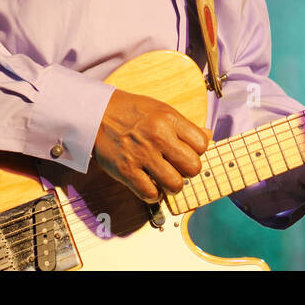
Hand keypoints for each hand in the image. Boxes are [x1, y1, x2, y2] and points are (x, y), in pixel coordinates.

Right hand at [93, 89, 210, 202]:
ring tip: (166, 179)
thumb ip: (184, 125)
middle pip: (193, 167)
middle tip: (178, 167)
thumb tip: (208, 135)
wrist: (96, 114)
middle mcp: (158, 137)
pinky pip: (150, 194)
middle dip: (188, 171)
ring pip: (175, 184)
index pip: (202, 144)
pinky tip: (151, 185)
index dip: (198, 151)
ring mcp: (142, 155)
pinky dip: (153, 195)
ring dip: (173, 186)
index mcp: (169, 119)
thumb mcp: (161, 109)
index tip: (188, 151)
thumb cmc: (130, 111)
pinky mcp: (127, 171)